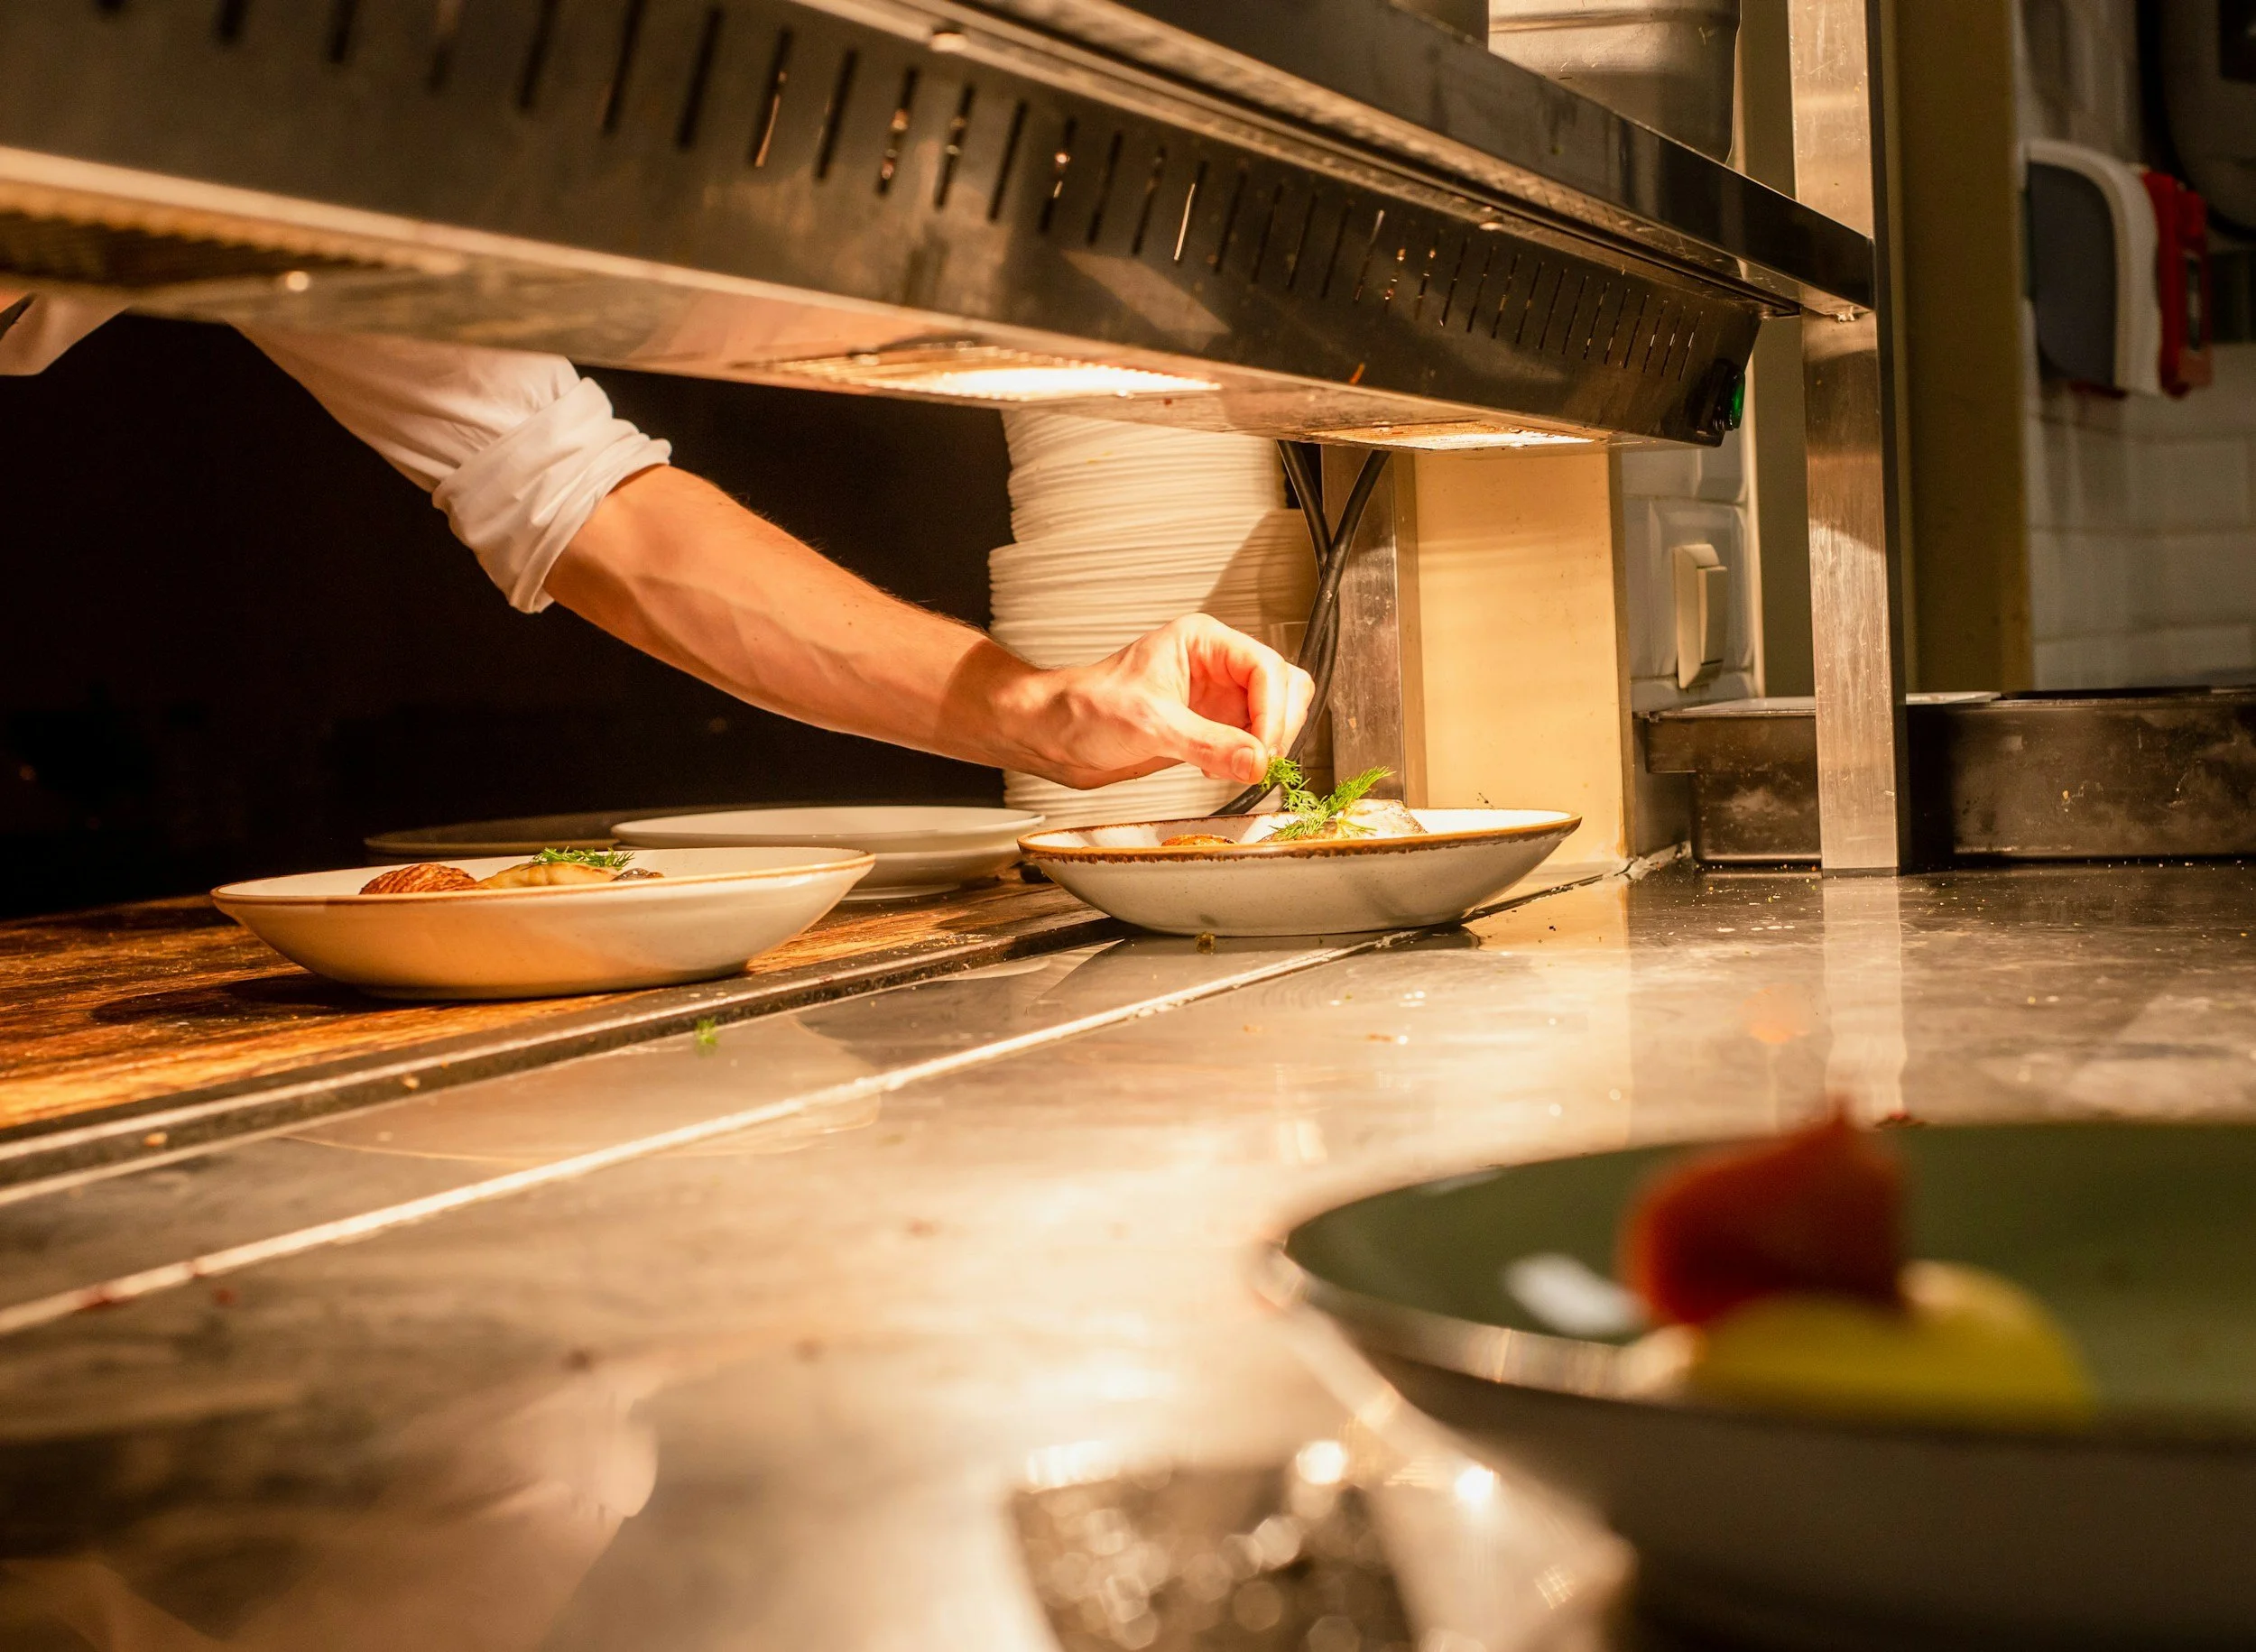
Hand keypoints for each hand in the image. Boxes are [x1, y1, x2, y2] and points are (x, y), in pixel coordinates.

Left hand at [1000, 614, 1316, 789]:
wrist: (1054, 736)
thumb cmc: (1083, 707)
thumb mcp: (1150, 723)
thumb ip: (1208, 743)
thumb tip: (1256, 761)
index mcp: (1203, 642)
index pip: (1265, 668)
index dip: (1273, 711)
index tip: (1264, 748)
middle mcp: (1215, 666)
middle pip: (1282, 688)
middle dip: (1277, 726)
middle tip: (1260, 760)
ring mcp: (1214, 698)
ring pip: (1273, 716)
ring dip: (1266, 745)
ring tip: (1240, 766)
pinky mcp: (1208, 728)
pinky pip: (1250, 742)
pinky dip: (1248, 760)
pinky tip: (1222, 770)